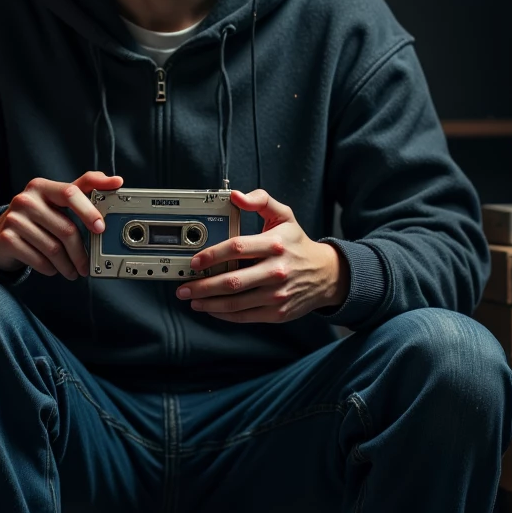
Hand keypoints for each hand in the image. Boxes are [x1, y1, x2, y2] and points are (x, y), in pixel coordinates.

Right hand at [0, 171, 123, 278]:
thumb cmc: (36, 218)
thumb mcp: (55, 201)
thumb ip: (84, 189)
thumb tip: (116, 180)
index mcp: (42, 187)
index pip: (70, 192)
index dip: (88, 210)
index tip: (101, 227)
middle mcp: (26, 200)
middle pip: (65, 229)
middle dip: (80, 252)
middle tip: (87, 266)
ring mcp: (14, 219)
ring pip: (53, 248)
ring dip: (67, 265)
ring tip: (72, 271)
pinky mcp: (7, 239)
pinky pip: (38, 259)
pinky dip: (50, 268)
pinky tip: (53, 269)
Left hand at [174, 187, 349, 322]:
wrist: (327, 275)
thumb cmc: (298, 244)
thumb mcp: (284, 215)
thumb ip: (260, 201)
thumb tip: (235, 195)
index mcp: (275, 244)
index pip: (237, 248)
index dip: (212, 255)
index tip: (195, 261)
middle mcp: (276, 270)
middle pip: (232, 281)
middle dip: (202, 286)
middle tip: (184, 287)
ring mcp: (277, 294)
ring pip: (235, 303)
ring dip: (208, 303)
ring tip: (192, 299)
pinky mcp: (277, 312)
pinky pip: (245, 316)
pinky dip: (224, 315)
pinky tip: (211, 309)